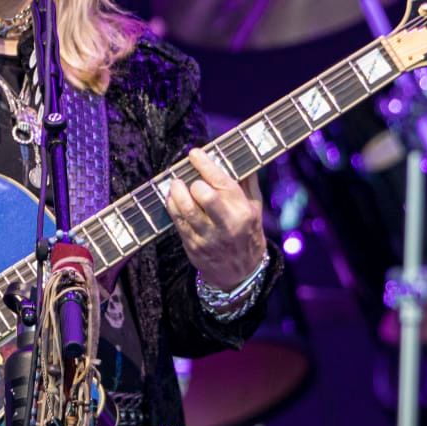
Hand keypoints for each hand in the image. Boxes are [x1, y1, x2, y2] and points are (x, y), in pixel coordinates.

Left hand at [165, 147, 265, 289]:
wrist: (241, 272)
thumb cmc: (247, 232)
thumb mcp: (254, 208)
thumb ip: (246, 183)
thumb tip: (239, 156)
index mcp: (243, 211)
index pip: (223, 183)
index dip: (205, 165)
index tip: (194, 153)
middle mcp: (227, 224)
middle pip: (205, 196)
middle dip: (194, 182)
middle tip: (189, 178)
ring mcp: (208, 237)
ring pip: (187, 210)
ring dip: (177, 193)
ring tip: (175, 184)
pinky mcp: (193, 246)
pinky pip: (178, 222)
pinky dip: (172, 206)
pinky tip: (172, 198)